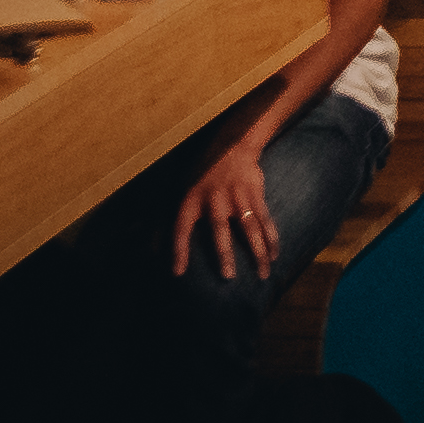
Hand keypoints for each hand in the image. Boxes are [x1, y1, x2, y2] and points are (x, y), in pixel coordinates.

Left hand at [172, 136, 279, 281]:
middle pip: (220, 231)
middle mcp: (215, 200)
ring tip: (263, 273)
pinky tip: (274, 254)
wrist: (233, 146)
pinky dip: (271, 238)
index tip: (178, 272)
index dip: (179, 250)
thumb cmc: (202, 174)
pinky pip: (265, 220)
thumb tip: (149, 248)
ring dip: (258, 252)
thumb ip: (165, 216)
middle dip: (224, 254)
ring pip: (250, 228)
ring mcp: (238, 197)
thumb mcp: (180, 188)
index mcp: (191, 200)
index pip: (181, 228)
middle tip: (228, 276)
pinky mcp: (255, 195)